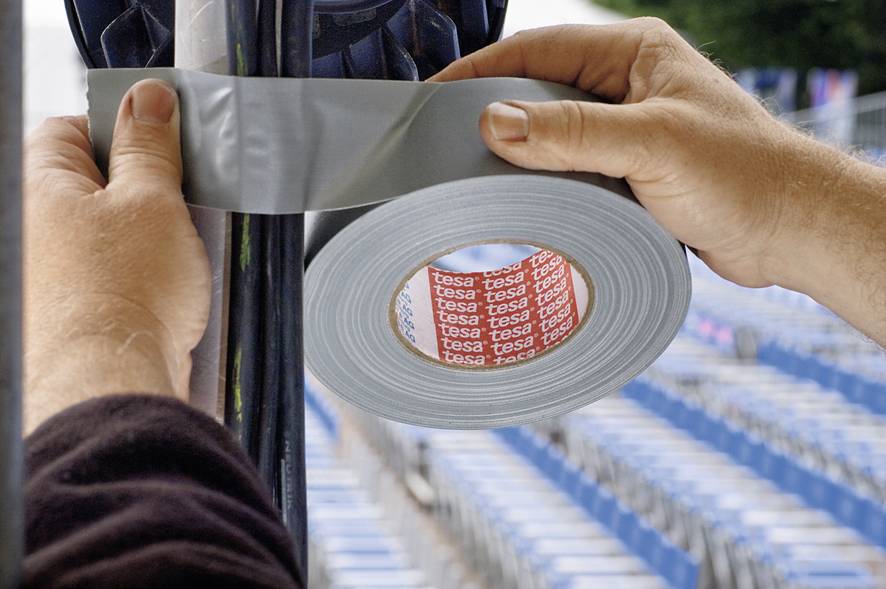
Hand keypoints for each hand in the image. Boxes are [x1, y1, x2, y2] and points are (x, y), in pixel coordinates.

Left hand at [24, 80, 210, 431]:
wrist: (112, 381)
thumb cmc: (124, 294)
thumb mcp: (152, 200)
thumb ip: (149, 146)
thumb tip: (147, 99)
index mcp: (35, 186)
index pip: (71, 128)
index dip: (123, 131)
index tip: (160, 143)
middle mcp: (30, 228)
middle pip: (90, 183)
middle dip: (140, 189)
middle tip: (175, 202)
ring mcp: (47, 273)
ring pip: (104, 231)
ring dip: (144, 235)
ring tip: (172, 253)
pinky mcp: (72, 309)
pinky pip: (110, 272)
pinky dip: (139, 274)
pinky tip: (162, 288)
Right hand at [432, 19, 885, 342]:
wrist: (789, 229)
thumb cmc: (742, 173)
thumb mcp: (650, 144)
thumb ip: (573, 133)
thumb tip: (497, 123)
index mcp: (633, 54)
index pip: (538, 50)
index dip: (483, 71)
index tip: (437, 96)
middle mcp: (626, 86)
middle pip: (538, 91)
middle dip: (496, 115)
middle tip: (446, 144)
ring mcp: (626, 129)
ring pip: (552, 134)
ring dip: (520, 154)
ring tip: (476, 175)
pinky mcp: (629, 170)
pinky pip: (570, 167)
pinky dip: (544, 181)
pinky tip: (522, 199)